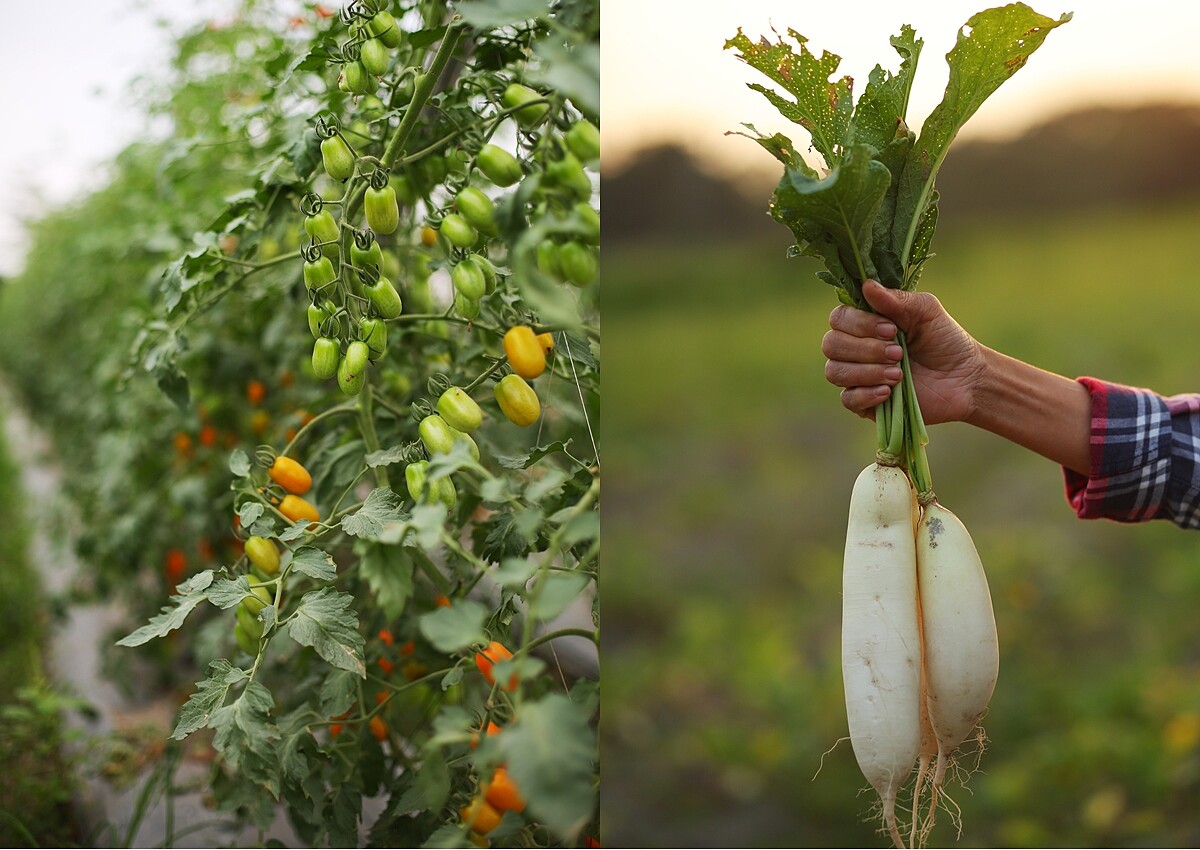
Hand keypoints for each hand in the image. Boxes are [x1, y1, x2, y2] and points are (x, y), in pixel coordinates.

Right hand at [821, 280, 984, 424]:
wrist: (966, 379)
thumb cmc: (945, 340)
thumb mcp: (926, 312)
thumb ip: (898, 299)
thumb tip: (866, 286)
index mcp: (864, 323)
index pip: (838, 318)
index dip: (859, 324)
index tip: (892, 329)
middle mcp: (854, 349)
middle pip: (831, 345)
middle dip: (866, 349)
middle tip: (899, 353)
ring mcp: (857, 377)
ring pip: (835, 372)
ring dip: (867, 371)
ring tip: (899, 374)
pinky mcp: (864, 403)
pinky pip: (847, 399)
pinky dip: (867, 393)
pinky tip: (890, 392)